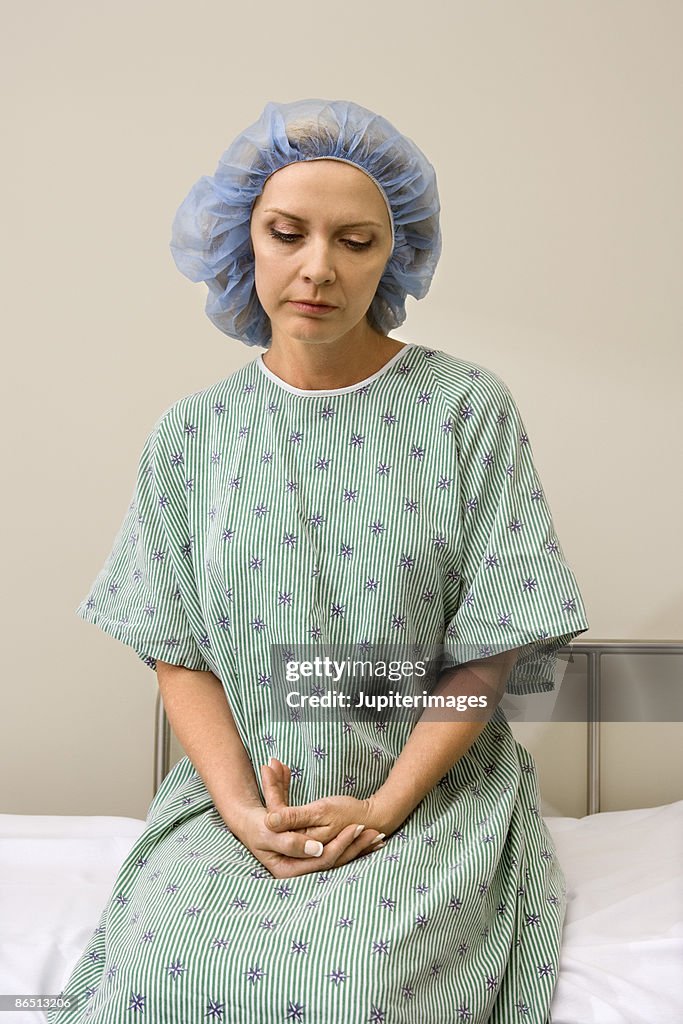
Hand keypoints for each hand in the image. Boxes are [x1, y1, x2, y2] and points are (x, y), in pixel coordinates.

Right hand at [231, 803, 380, 878]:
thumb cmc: (259, 825)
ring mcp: (307, 865)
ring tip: (377, 836)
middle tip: (373, 831)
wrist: (253, 823)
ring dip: (359, 847)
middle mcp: (300, 872)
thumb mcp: (270, 832)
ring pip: (338, 858)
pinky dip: (353, 846)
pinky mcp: (312, 857)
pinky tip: (370, 843)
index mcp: (288, 870)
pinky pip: (337, 853)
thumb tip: (317, 849)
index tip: (355, 827)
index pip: (322, 860)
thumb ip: (291, 842)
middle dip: (355, 846)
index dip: (340, 844)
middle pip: (333, 861)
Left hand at [261, 757, 385, 848]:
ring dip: (278, 784)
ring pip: (283, 810)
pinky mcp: (305, 828)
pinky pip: (291, 810)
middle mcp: (297, 844)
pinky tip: (284, 772)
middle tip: (268, 763)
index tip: (267, 768)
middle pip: (277, 813)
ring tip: (275, 764)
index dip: (271, 792)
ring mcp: (301, 837)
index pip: (277, 818)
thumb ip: (295, 818)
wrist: (371, 818)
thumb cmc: (349, 814)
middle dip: (273, 785)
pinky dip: (287, 790)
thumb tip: (267, 823)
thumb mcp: (321, 812)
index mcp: (299, 843)